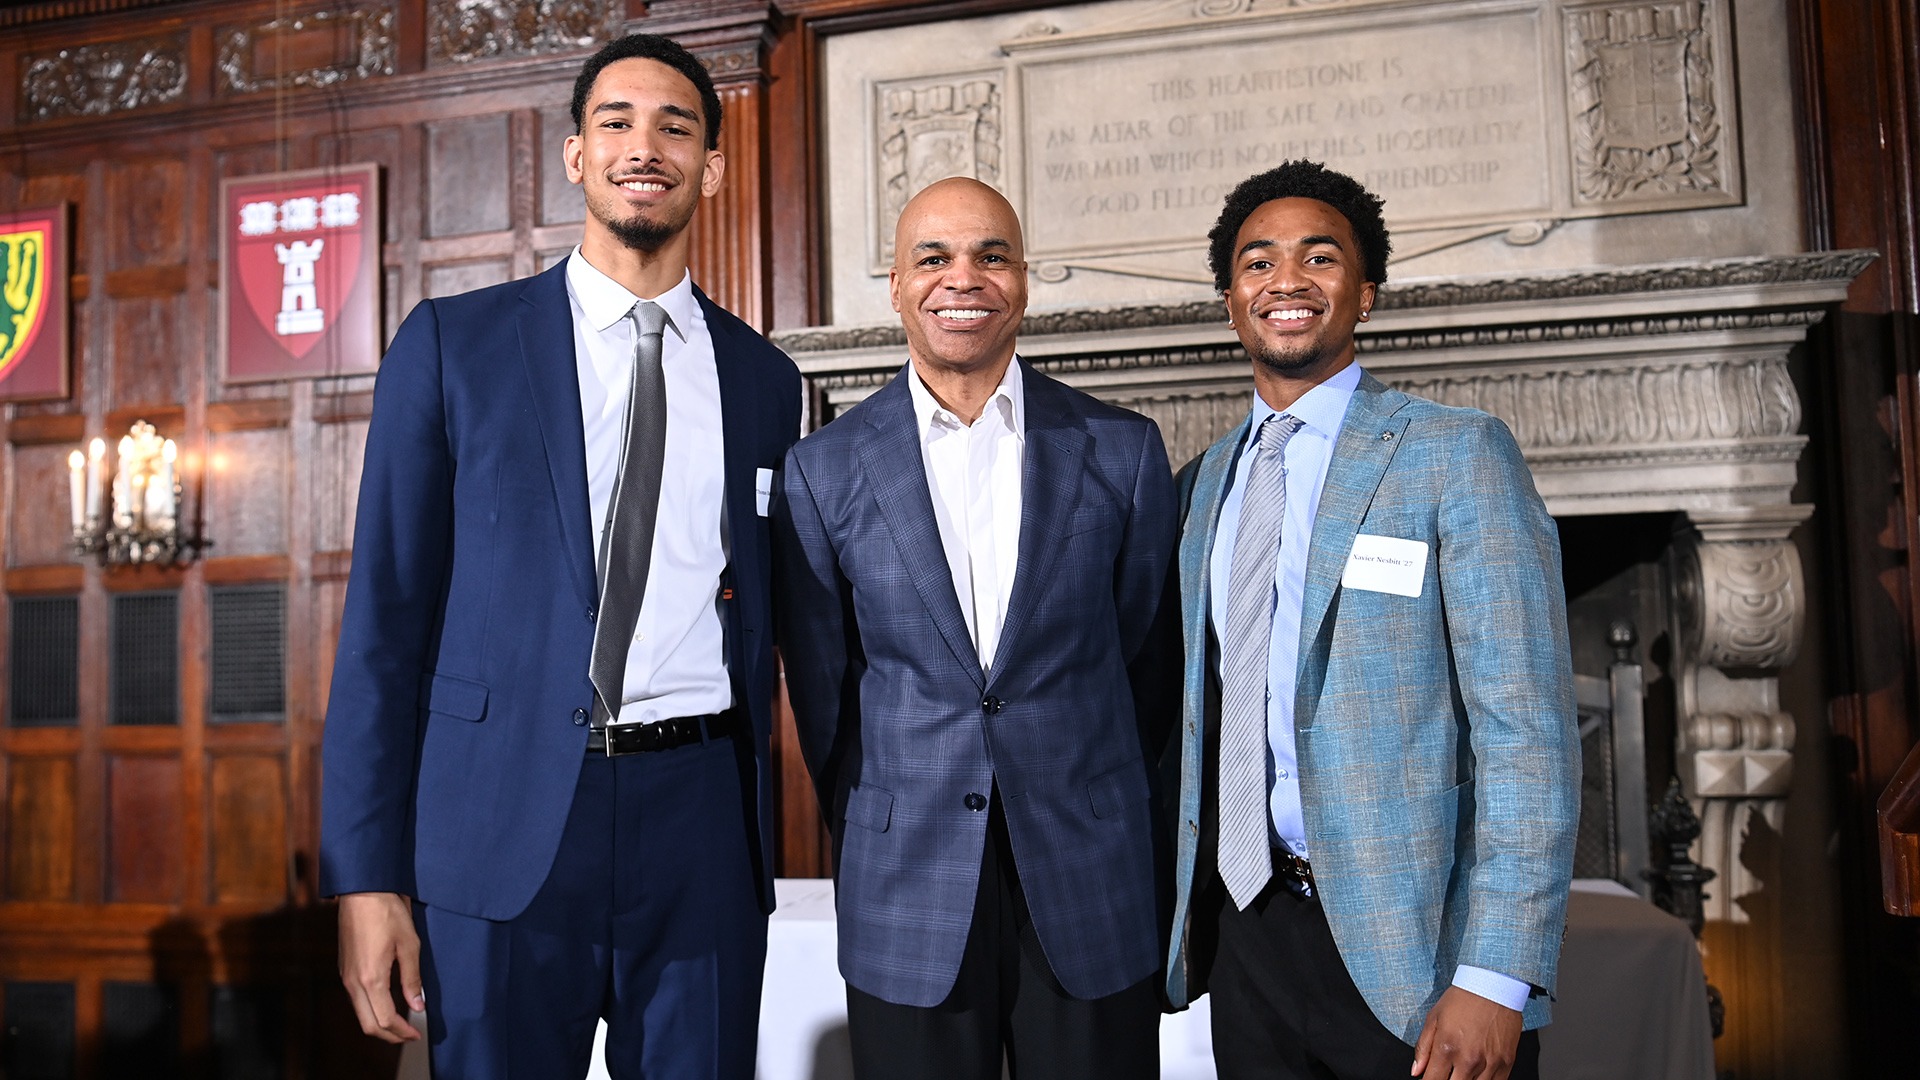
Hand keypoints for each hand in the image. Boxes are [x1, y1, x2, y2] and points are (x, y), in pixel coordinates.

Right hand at [338, 891, 425, 1042]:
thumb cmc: (387, 912)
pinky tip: (387, 1003)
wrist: (362, 890)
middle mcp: (353, 982)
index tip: (417, 1034)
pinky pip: (356, 999)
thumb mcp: (409, 945)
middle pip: (368, 1024)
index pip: (385, 1019)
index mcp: (370, 979)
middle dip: (389, 1035)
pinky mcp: (344, 968)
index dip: (402, 1032)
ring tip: (402, 1022)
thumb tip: (418, 1005)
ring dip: (380, 1023)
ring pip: (360, 1013)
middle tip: (409, 1035)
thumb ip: (412, 980)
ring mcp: (346, 975)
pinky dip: (371, 1009)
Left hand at [1411, 985, 1522, 1079]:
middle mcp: (1468, 1060)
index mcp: (1447, 1048)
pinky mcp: (1506, 1062)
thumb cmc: (1464, 998)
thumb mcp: (1434, 1018)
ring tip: (1461, 1072)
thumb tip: (1416, 1071)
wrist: (1494, 986)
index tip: (1428, 1078)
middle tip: (1446, 1074)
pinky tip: (1478, 1076)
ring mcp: (1489, 1063)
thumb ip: (1423, 1048)